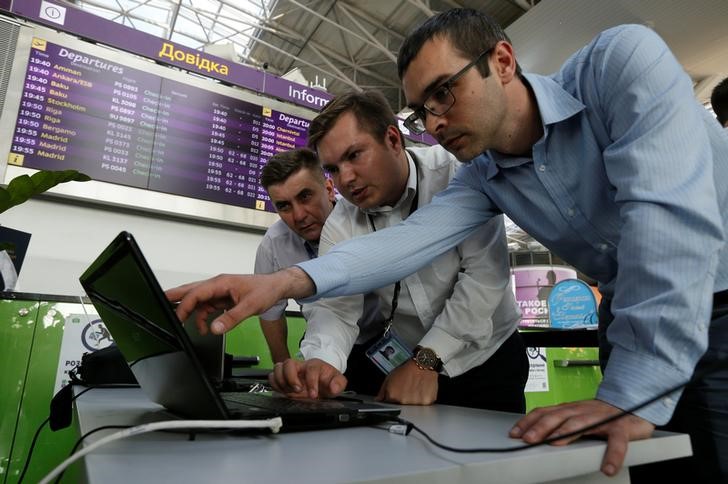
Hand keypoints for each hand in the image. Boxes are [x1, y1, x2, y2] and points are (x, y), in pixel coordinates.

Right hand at [165, 267, 314, 334]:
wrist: (276, 288)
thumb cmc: (265, 290)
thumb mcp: (250, 306)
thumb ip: (232, 318)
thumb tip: (215, 328)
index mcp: (221, 282)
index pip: (196, 293)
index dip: (185, 305)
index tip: (178, 317)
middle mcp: (217, 285)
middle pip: (191, 291)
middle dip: (175, 297)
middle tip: (158, 303)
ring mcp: (220, 291)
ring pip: (198, 300)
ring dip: (191, 312)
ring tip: (185, 325)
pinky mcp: (223, 298)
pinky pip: (207, 307)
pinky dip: (203, 317)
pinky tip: (205, 327)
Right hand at [269, 358, 346, 398]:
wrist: (322, 382)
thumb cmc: (328, 380)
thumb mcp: (338, 382)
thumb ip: (339, 384)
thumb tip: (333, 388)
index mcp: (315, 365)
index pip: (311, 368)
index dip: (311, 382)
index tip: (313, 394)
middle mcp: (301, 366)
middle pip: (289, 363)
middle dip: (291, 378)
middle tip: (298, 390)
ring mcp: (291, 371)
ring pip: (278, 367)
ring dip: (281, 381)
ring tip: (289, 392)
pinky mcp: (283, 378)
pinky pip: (272, 376)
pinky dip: (275, 385)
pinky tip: (283, 392)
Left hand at [376, 360, 438, 404]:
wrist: (422, 363)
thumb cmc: (407, 369)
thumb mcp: (389, 377)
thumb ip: (382, 391)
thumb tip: (378, 400)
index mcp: (392, 396)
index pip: (389, 405)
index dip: (392, 399)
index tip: (396, 394)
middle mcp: (403, 401)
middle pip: (402, 406)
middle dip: (403, 400)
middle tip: (406, 389)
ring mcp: (415, 402)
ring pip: (413, 407)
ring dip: (413, 401)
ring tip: (414, 389)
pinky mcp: (426, 402)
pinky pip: (423, 405)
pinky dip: (422, 399)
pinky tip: (421, 390)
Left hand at [509, 399, 654, 476]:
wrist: (633, 405)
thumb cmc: (601, 415)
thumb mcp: (576, 417)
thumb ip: (560, 424)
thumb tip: (535, 434)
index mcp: (569, 410)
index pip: (544, 412)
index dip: (528, 421)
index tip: (514, 433)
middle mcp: (581, 411)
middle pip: (557, 417)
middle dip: (540, 427)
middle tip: (527, 439)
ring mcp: (600, 419)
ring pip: (580, 424)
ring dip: (565, 434)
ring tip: (554, 445)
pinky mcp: (621, 428)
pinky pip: (617, 442)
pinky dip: (612, 455)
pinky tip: (607, 468)